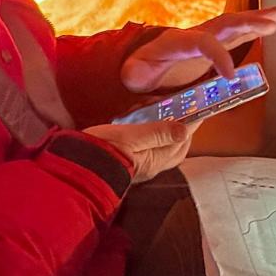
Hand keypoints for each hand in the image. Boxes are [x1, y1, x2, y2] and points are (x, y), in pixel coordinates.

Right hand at [83, 120, 200, 182]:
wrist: (76, 167)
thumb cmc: (102, 151)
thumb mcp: (132, 136)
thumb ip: (158, 132)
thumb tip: (184, 130)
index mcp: (156, 159)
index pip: (183, 138)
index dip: (192, 122)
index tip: (198, 108)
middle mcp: (151, 164)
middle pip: (177, 146)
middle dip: (183, 128)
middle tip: (185, 111)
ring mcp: (140, 165)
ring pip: (163, 148)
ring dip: (168, 132)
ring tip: (166, 115)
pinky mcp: (128, 162)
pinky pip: (149, 148)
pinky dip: (152, 136)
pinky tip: (145, 126)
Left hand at [120, 7, 275, 92]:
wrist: (138, 64)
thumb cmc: (138, 70)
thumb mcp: (133, 73)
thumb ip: (136, 74)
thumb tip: (139, 78)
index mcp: (176, 43)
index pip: (203, 43)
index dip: (219, 56)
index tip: (231, 75)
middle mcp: (193, 36)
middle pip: (223, 24)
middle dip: (248, 22)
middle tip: (270, 22)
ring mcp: (202, 38)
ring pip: (232, 25)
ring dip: (255, 20)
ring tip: (275, 16)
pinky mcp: (208, 45)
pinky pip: (233, 34)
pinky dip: (251, 29)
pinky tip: (267, 26)